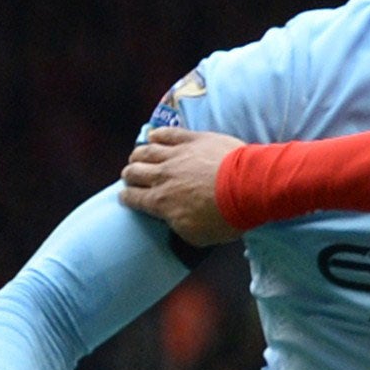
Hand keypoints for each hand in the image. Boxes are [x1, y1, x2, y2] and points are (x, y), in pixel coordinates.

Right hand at [120, 129, 244, 245]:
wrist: (245, 187)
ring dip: (138, 154)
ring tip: (136, 156)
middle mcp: (162, 176)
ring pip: (147, 151)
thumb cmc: (223, 217)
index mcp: (160, 202)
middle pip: (135, 172)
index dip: (126, 197)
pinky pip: (168, 134)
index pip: (134, 198)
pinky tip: (153, 136)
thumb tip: (171, 220)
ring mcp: (176, 155)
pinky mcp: (192, 139)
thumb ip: (178, 226)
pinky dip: (158, 135)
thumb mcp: (197, 236)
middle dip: (129, 174)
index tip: (124, 196)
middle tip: (129, 176)